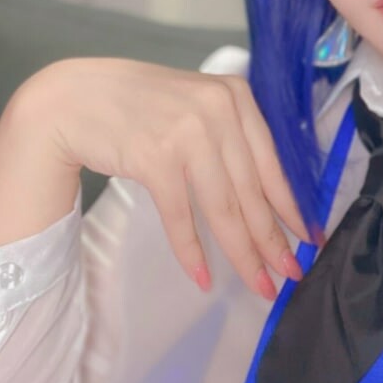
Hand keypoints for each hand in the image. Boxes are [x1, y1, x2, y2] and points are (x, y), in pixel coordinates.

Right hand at [25, 57, 310, 299]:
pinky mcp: (155, 158)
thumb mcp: (197, 107)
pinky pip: (182, 217)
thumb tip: (268, 199)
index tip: (308, 239)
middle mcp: (217, 111)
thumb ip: (230, 138)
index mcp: (236, 98)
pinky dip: (191, 251)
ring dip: (243, 254)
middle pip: (252, 192)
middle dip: (273, 240)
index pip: (272, 164)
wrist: (73, 98)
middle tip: (291, 274)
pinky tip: (203, 277)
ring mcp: (187, 133)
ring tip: (260, 285)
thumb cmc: (138, 106)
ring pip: (224, 208)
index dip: (291, 208)